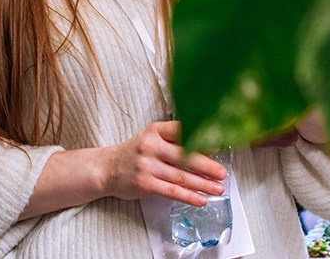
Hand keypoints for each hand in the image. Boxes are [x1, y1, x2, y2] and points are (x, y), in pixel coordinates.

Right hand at [101, 121, 225, 207]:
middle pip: (185, 156)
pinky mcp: (145, 184)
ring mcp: (147, 165)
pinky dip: (188, 196)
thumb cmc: (135, 152)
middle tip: (222, 173)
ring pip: (181, 176)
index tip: (219, 146)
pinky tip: (201, 199)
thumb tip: (206, 148)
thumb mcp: (152, 137)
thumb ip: (174, 140)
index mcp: (156, 130)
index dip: (202, 138)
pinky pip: (171, 191)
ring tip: (218, 189)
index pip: (182, 131)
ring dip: (202, 184)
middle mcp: (151, 146)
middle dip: (207, 166)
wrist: (107, 168)